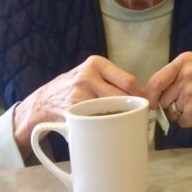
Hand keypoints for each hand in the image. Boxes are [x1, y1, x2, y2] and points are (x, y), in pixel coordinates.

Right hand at [14, 55, 143, 157]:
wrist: (43, 101)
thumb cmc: (74, 88)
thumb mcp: (91, 73)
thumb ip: (112, 79)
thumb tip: (144, 96)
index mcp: (96, 63)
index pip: (128, 81)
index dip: (141, 95)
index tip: (148, 104)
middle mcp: (87, 76)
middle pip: (121, 96)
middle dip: (134, 108)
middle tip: (142, 117)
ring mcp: (78, 95)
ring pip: (111, 109)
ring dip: (122, 118)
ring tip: (128, 122)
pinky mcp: (72, 112)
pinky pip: (97, 121)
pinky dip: (107, 126)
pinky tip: (110, 128)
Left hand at [144, 52, 191, 135]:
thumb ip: (172, 78)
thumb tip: (148, 95)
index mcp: (185, 60)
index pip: (155, 81)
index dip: (152, 95)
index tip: (155, 101)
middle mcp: (187, 73)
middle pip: (161, 98)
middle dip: (169, 104)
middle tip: (189, 100)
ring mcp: (191, 92)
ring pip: (169, 111)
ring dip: (179, 113)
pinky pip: (179, 121)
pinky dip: (188, 121)